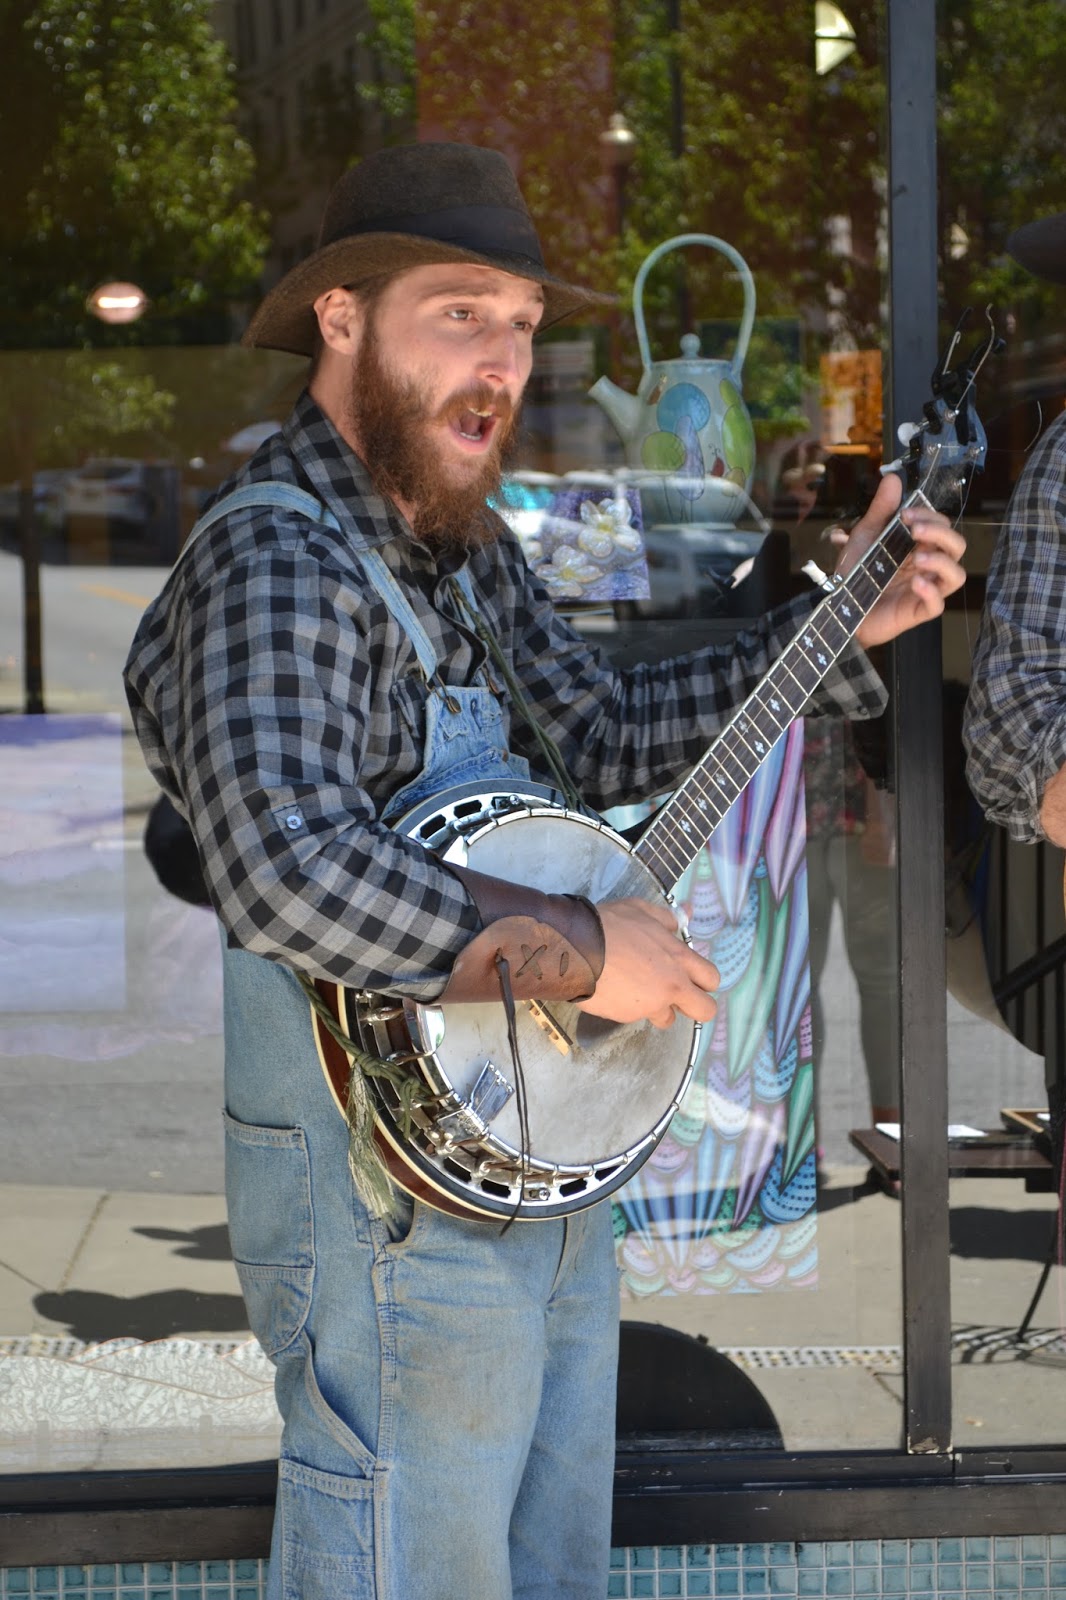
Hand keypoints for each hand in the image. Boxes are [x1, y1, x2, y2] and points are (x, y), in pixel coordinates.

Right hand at [576, 898, 718, 1029]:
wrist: (575, 948)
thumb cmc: (609, 925)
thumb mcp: (640, 910)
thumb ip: (666, 918)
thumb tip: (686, 913)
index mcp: (679, 958)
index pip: (711, 979)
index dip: (703, 981)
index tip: (690, 978)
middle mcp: (672, 985)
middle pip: (704, 1010)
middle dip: (694, 1006)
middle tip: (676, 996)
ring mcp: (651, 1004)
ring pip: (667, 1018)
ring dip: (657, 1009)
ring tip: (635, 992)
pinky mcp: (628, 1017)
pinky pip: (636, 1016)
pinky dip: (628, 1007)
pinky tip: (613, 991)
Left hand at [829, 472, 966, 648]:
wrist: (838, 607)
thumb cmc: (855, 572)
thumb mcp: (865, 536)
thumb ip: (881, 510)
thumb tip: (893, 477)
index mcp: (918, 545)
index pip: (942, 526)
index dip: (930, 516)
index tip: (905, 514)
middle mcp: (928, 566)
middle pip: (956, 546)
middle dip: (940, 533)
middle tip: (914, 530)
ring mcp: (926, 589)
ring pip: (956, 576)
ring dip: (942, 562)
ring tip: (918, 558)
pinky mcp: (918, 612)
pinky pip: (938, 604)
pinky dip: (931, 592)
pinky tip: (916, 583)